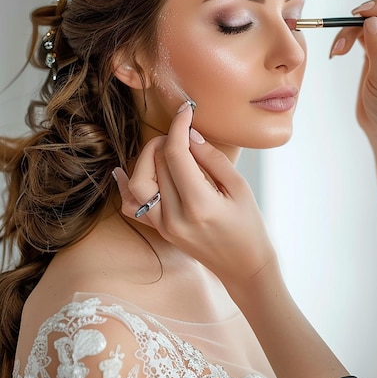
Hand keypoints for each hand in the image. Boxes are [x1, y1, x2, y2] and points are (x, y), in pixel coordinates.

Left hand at [113, 102, 276, 291]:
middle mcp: (175, 217)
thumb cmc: (249, 226)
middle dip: (167, 139)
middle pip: (157, 164)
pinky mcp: (160, 231)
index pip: (177, 155)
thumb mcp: (240, 188)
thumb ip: (212, 160)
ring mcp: (163, 226)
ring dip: (147, 158)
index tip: (186, 111)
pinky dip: (126, 186)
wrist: (244, 266)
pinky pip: (132, 206)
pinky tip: (125, 171)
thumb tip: (190, 136)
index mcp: (199, 204)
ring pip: (138, 182)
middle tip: (183, 132)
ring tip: (166, 149)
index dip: (179, 127)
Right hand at [329, 0, 376, 143]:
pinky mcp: (375, 48)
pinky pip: (358, 32)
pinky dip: (345, 38)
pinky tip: (337, 52)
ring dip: (349, 30)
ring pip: (367, 20)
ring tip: (338, 50)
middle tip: (346, 28)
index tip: (364, 13)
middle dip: (362, 17)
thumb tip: (370, 19)